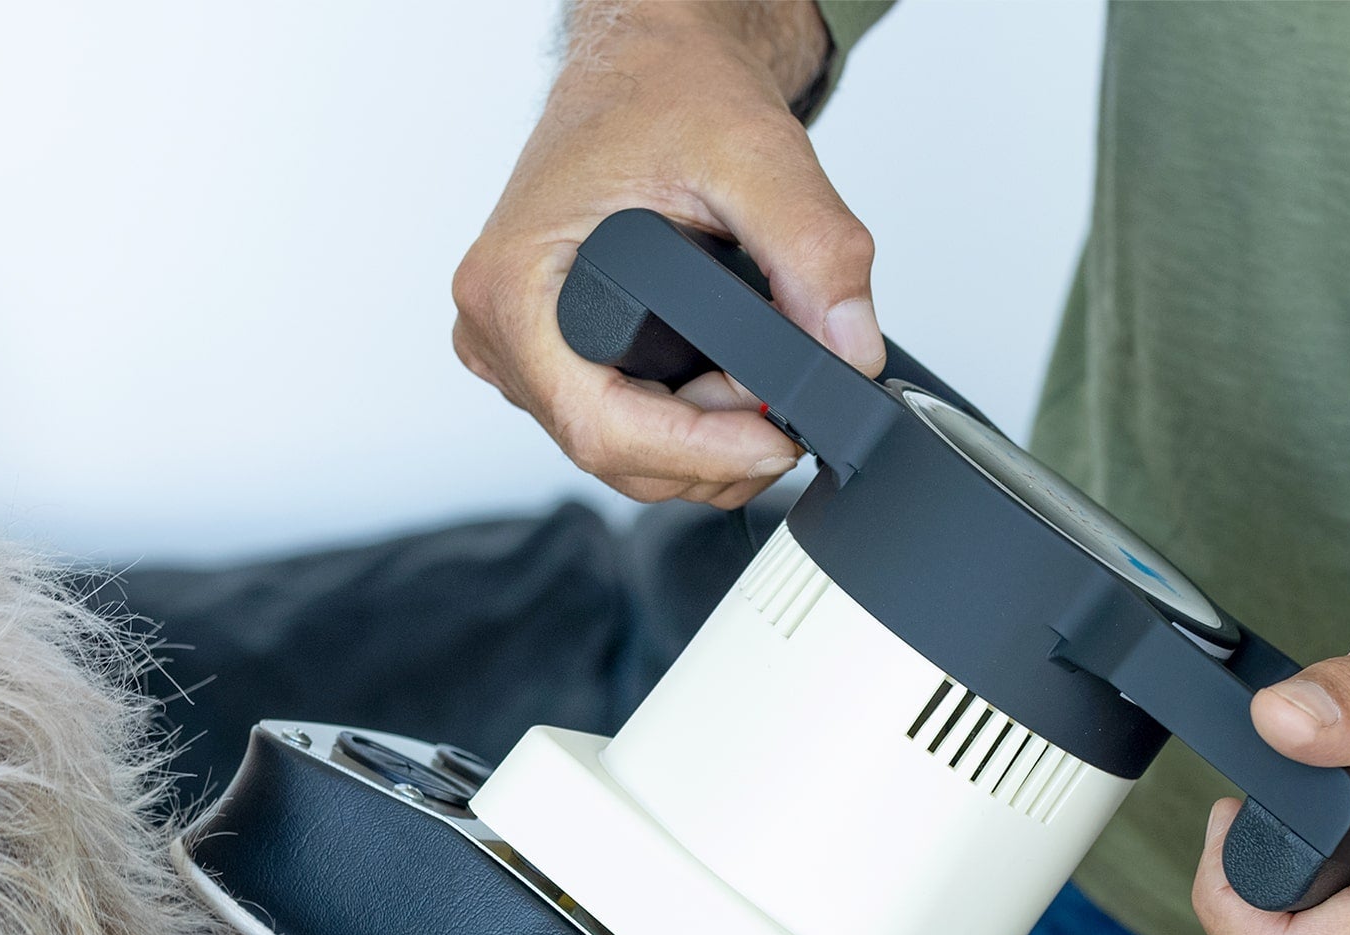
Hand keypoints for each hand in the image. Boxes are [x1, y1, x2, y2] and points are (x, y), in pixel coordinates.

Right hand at [452, 0, 883, 509]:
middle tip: (777, 397)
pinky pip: (620, 430)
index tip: (775, 441)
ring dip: (704, 443)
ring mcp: (520, 352)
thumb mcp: (756, 152)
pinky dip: (685, 428)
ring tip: (753, 378)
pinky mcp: (549, 360)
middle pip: (614, 454)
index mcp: (516, 285)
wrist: (649, 64)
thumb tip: (849, 346)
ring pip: (622, 454)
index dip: (701, 454)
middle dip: (714, 447)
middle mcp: (500, 328)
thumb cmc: (665, 90)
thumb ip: (815, 250)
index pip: (604, 429)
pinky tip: (719, 381)